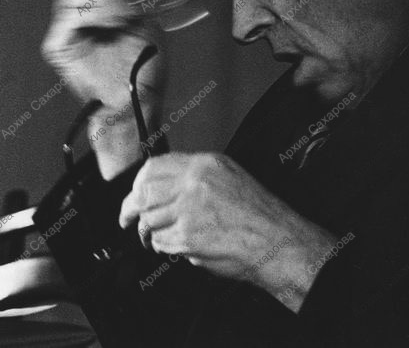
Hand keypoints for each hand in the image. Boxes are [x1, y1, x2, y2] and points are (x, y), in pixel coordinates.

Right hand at [41, 0, 166, 175]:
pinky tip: (113, 24)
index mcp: (106, 5)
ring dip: (104, 0)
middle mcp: (85, 13)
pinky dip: (93, 14)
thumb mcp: (150, 25)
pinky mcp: (59, 46)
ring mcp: (70, 29)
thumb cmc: (144, 68)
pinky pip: (68, 17)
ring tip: (125, 16)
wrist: (136, 101)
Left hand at [119, 152, 337, 311]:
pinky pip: (161, 242)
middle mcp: (193, 183)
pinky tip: (177, 245)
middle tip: (128, 218)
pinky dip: (163, 247)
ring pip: (149, 219)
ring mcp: (189, 210)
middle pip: (144, 193)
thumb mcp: (228, 175)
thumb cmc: (257, 212)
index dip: (137, 183)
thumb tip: (164, 183)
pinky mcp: (188, 237)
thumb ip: (195, 174)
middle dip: (131, 209)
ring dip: (149, 232)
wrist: (275, 239)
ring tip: (159, 236)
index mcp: (204, 165)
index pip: (153, 167)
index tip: (133, 194)